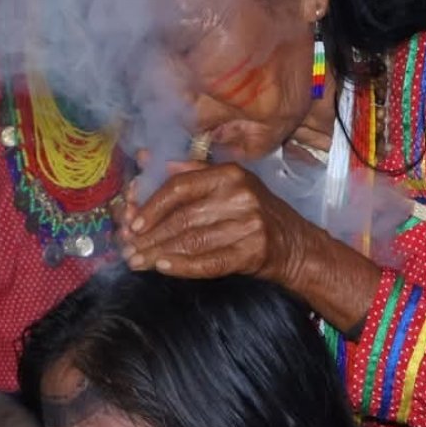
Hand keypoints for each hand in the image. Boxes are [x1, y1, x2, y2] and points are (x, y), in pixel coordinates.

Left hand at [116, 161, 319, 283]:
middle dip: (149, 236)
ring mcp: (249, 225)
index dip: (152, 205)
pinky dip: (182, 266)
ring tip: (137, 261)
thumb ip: (188, 171)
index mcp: (229, 174)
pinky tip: (163, 268)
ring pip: (191, 241)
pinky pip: (209, 261)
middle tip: (127, 248)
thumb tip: (144, 158)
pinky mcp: (253, 252)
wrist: (297, 246)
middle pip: (182, 217)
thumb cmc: (256, 213)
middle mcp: (240, 196)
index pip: (180, 187)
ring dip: (158, 253)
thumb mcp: (229, 184)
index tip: (132, 221)